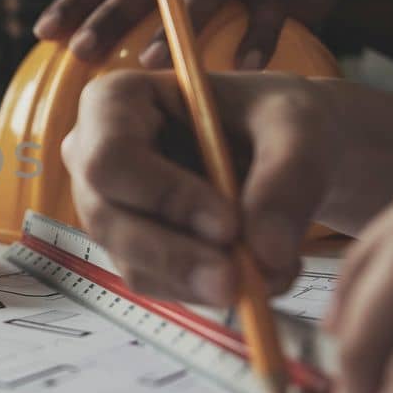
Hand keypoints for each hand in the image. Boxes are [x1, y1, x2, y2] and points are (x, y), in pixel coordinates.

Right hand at [63, 71, 342, 304]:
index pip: (110, 156)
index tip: (227, 225)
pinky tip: (253, 277)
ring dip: (197, 279)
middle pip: (108, 217)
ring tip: (270, 273)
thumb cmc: (282, 119)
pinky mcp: (131, 249)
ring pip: (130, 260)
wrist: (293, 154)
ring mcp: (108, 206)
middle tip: (241, 279)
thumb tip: (265, 255)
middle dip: (176, 253)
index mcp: (117, 101)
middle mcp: (94, 155)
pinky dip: (203, 290)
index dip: (162, 195)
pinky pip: (154, 283)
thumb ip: (287, 179)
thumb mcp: (299, 128)